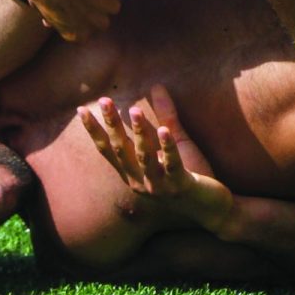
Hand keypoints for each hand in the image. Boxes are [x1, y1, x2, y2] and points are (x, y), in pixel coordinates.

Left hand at [23, 0, 127, 41]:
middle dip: (96, 7)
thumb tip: (48, 23)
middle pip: (103, 19)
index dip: (80, 18)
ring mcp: (111, 5)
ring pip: (113, 0)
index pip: (85, 33)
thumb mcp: (40, 3)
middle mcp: (97, 24)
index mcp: (77, 33)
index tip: (76, 5)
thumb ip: (51, 16)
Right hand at [79, 87, 233, 229]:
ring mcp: (160, 186)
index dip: (95, 131)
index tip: (82, 110)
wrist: (212, 209)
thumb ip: (166, 117)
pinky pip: (172, 165)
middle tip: (103, 101)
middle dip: (112, 125)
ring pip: (144, 157)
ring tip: (134, 109)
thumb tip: (156, 86)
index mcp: (134, 173)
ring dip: (139, 133)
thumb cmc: (191, 175)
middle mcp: (141, 182)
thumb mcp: (176, 143)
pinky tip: (164, 131)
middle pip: (122, 150)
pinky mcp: (181, 187)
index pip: (110, 150)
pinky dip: (167, 148)